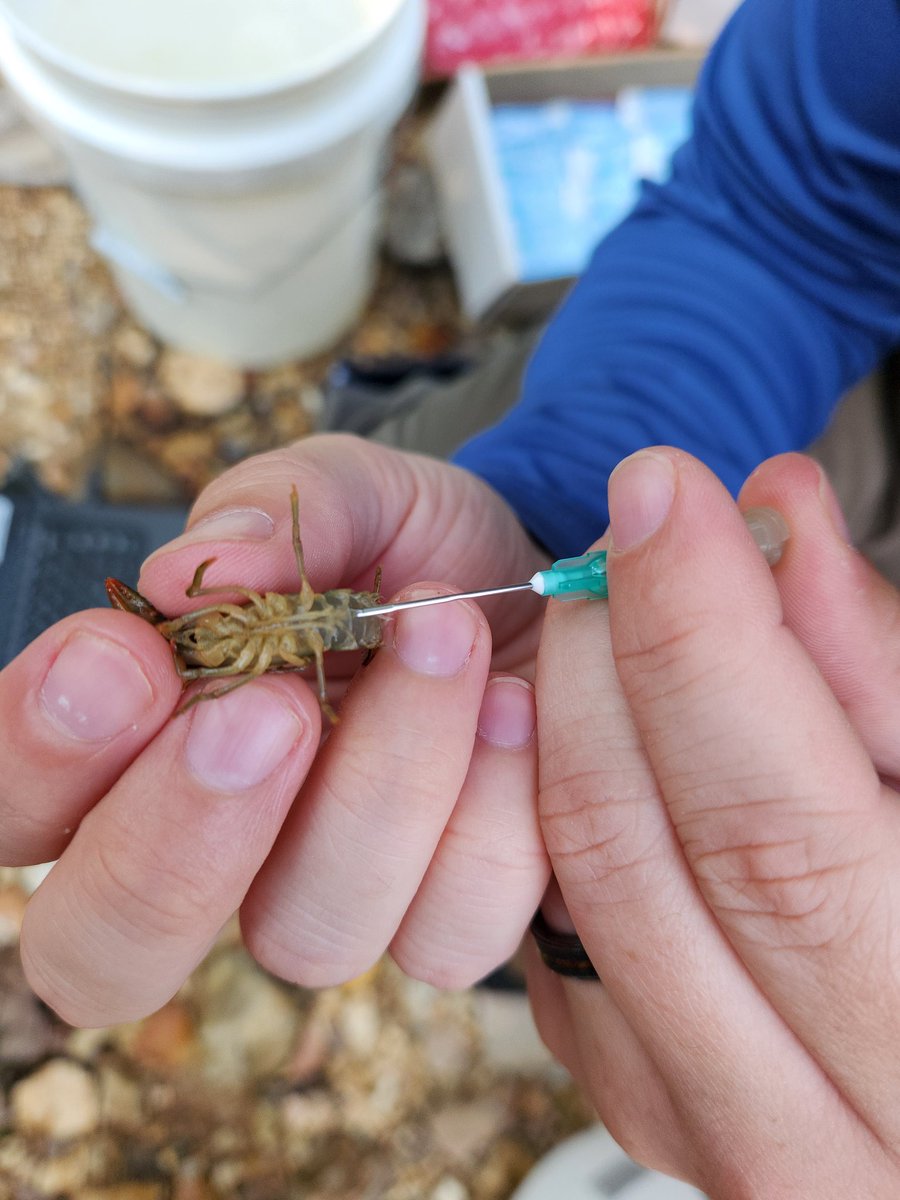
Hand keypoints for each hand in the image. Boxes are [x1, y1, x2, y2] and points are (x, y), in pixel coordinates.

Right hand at [1, 434, 547, 1024]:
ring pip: (306, 934)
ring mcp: (329, 901)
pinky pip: (450, 931)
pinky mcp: (446, 919)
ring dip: (379, 783)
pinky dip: (490, 811)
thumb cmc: (407, 550)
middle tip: (267, 707)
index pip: (20, 809)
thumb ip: (276, 505)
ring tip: (439, 633)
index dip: (39, 757)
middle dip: (176, 839)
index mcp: (139, 750)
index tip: (120, 653)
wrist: (533, 589)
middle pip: (107, 951)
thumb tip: (196, 567)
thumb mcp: (348, 492)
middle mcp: (215, 854)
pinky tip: (513, 705)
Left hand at [528, 448, 899, 1196]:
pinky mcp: (624, 1090)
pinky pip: (546, 920)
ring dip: (561, 714)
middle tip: (622, 542)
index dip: (701, 640)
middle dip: (608, 657)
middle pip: (634, 851)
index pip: (775, 824)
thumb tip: (776, 513)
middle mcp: (802, 1122)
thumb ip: (876, 661)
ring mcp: (688, 1121)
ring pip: (564, 883)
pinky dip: (552, 798)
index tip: (659, 492)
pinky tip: (601, 726)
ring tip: (606, 612)